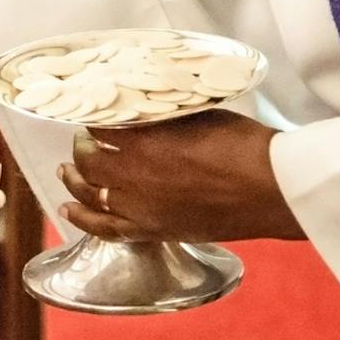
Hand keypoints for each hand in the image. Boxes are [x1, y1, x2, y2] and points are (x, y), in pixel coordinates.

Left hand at [53, 112, 304, 243]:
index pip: (99, 127)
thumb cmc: (244, 146)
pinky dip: (84, 221)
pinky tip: (70, 212)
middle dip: (82, 149)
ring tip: (67, 171)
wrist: (273, 190)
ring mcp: (141, 208)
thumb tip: (140, 109)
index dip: (92, 119)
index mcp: (144, 142)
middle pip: (89, 161)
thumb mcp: (199, 115)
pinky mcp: (152, 230)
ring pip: (91, 196)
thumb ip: (163, 115)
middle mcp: (134, 177)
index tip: (92, 114)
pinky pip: (107, 229)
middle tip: (83, 141)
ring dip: (76, 181)